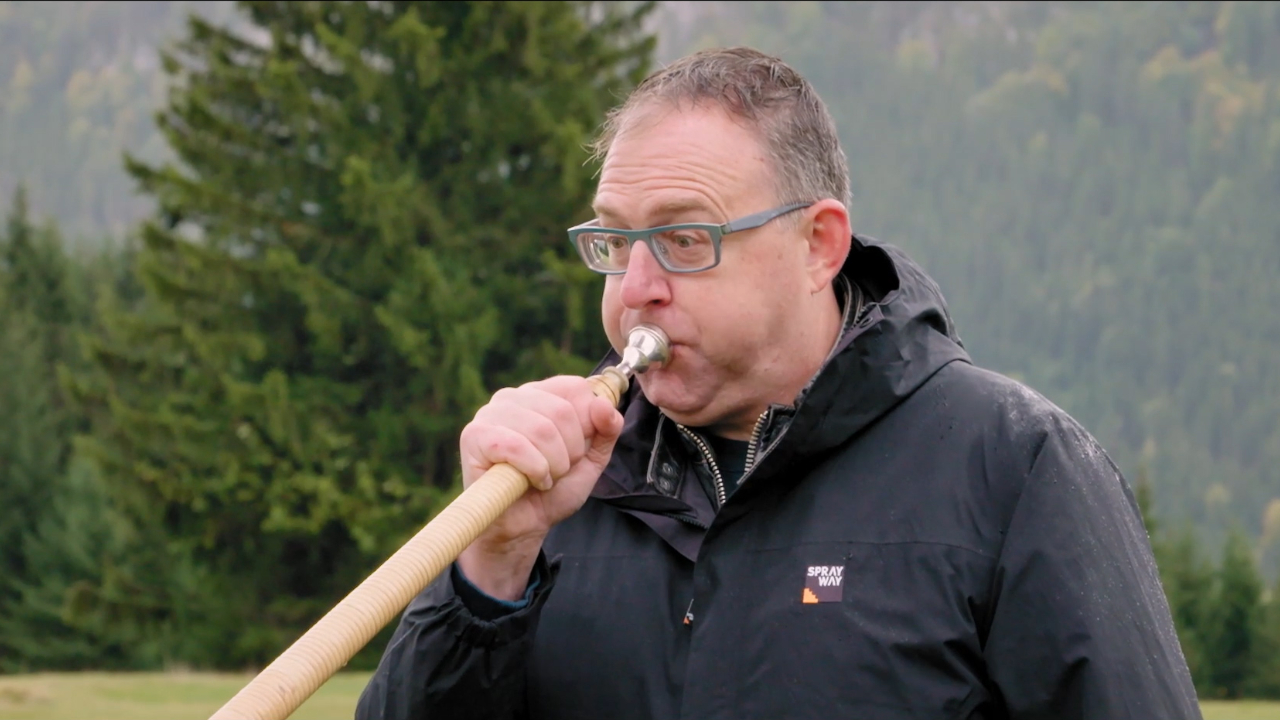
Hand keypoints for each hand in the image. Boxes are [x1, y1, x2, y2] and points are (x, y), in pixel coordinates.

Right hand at [455, 375, 623, 599]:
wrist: (523, 527)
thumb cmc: (553, 490)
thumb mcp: (591, 459)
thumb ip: (606, 430)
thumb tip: (604, 405)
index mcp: (540, 394)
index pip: (575, 388)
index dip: (587, 423)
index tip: (578, 451)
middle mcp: (513, 397)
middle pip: (562, 410)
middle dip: (571, 451)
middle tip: (559, 471)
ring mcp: (490, 414)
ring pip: (541, 429)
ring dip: (553, 465)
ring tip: (544, 478)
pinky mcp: (474, 436)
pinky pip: (516, 447)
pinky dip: (533, 470)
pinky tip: (531, 482)